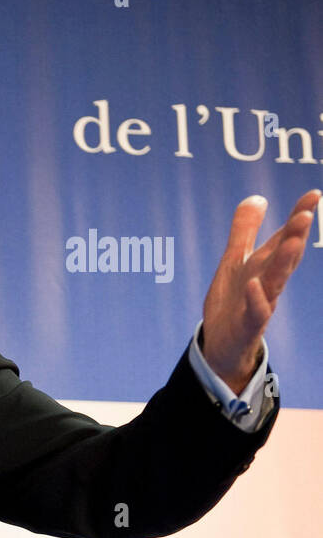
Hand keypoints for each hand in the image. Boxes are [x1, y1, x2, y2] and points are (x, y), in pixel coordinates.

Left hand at [201, 189, 320, 390]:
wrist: (222, 343)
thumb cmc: (233, 299)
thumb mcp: (235, 260)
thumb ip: (245, 230)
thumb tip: (257, 197)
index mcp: (266, 265)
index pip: (285, 237)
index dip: (298, 216)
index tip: (314, 194)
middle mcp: (268, 281)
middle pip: (285, 257)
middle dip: (296, 235)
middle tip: (306, 213)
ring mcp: (261, 303)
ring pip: (276, 281)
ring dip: (285, 262)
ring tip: (294, 242)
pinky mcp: (248, 324)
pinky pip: (255, 311)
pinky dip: (256, 298)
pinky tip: (253, 284)